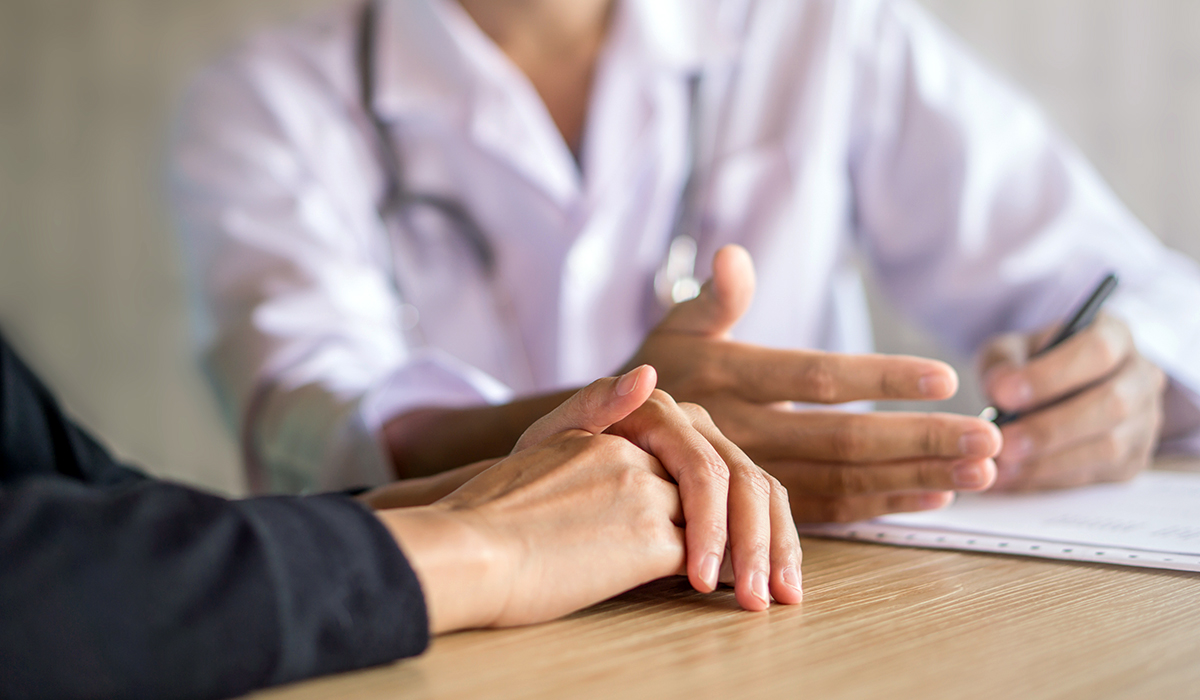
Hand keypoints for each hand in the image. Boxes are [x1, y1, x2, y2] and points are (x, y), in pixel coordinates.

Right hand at [376, 370, 799, 633]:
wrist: (462, 551)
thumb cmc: (493, 511)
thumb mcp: (541, 447)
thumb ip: (593, 410)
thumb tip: (649, 378)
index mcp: (622, 425)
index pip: (711, 451)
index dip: (743, 494)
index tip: (759, 537)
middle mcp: (641, 447)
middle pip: (736, 476)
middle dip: (771, 531)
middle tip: (784, 580)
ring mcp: (645, 487)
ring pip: (731, 512)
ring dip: (759, 557)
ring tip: (766, 599)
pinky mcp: (643, 535)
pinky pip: (709, 551)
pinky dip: (729, 574)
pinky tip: (733, 598)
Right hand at [623, 246, 1001, 522]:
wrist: (610, 439)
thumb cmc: (659, 369)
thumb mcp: (677, 325)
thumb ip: (715, 297)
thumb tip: (734, 255)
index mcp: (730, 376)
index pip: (815, 378)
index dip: (879, 378)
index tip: (943, 378)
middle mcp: (743, 429)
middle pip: (843, 437)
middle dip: (920, 439)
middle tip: (989, 439)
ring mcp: (752, 473)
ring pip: (844, 480)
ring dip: (916, 477)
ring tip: (982, 470)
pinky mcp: (758, 504)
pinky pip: (828, 510)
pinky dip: (883, 505)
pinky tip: (935, 495)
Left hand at [981, 313, 1166, 490]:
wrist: (1049, 392)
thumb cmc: (1030, 365)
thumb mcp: (1010, 351)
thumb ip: (1002, 365)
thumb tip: (1000, 389)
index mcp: (1115, 335)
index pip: (1097, 351)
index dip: (1051, 375)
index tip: (1004, 394)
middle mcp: (1141, 377)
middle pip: (1111, 404)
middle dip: (1051, 428)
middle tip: (1004, 441)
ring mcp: (1144, 421)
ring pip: (1109, 447)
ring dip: (1050, 461)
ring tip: (1003, 465)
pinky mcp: (1133, 459)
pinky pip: (1098, 475)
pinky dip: (1051, 479)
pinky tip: (1015, 478)